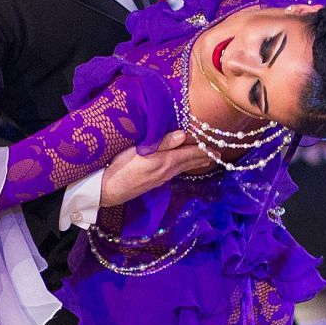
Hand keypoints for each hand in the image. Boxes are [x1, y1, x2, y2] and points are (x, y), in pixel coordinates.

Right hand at [98, 131, 213, 207]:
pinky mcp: (153, 183)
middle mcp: (167, 171)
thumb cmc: (121, 165)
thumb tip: (183, 135)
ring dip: (194, 163)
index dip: (204, 151)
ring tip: (203, 161)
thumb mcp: (140, 150)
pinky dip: (183, 167)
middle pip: (189, 163)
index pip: (190, 154)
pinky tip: (181, 167)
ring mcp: (160, 179)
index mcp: (166, 161)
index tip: (216, 149)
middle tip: (216, 155)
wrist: (108, 189)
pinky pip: (174, 172)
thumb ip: (162, 142)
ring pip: (182, 169)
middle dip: (203, 158)